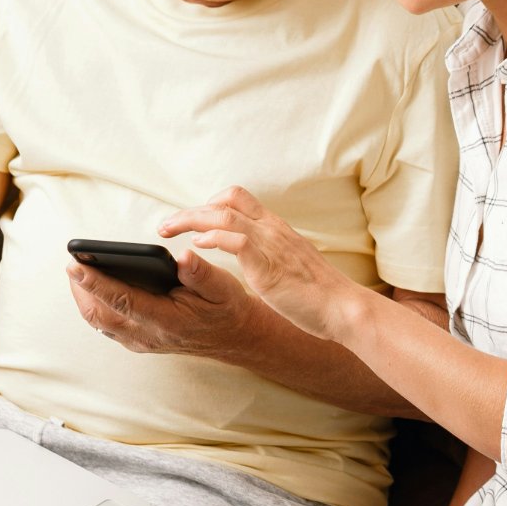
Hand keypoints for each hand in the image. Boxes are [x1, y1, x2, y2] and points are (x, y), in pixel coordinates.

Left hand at [67, 245, 260, 359]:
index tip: (75, 265)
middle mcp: (149, 335)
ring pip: (100, 322)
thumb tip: (182, 256)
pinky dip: (95, 305)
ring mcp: (141, 341)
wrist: (235, 338)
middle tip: (72, 261)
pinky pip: (107, 325)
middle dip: (81, 289)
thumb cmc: (226, 308)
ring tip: (77, 270)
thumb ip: (201, 273)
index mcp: (168, 320)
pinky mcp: (139, 341)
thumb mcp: (223, 287)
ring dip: (84, 298)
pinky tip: (93, 285)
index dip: (96, 283)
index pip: (123, 300)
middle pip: (101, 315)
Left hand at [158, 187, 368, 340]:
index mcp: (275, 228)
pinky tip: (196, 246)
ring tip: (167, 230)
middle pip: (224, 201)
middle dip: (189, 211)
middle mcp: (271, 229)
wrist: (342, 307)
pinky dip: (213, 238)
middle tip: (165, 225)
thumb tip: (250, 255)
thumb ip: (268, 254)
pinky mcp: (268, 265)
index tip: (191, 220)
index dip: (209, 203)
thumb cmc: (317, 293)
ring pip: (223, 215)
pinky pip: (236, 240)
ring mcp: (270, 245)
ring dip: (190, 219)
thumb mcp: (289, 263)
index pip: (238, 198)